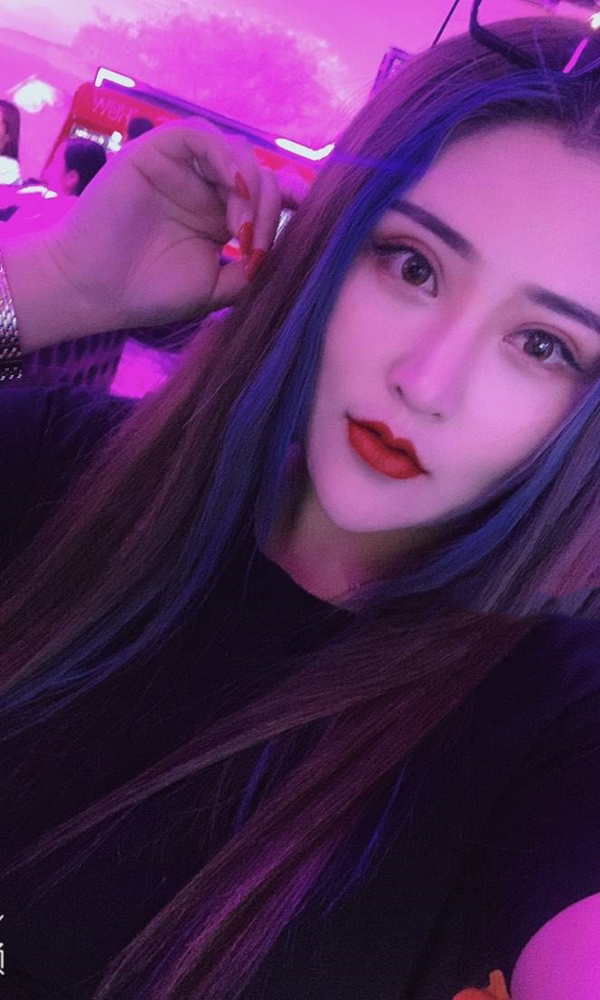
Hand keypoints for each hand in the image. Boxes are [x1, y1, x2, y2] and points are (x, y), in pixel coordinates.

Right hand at [39, 117, 285, 331]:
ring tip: (239, 227)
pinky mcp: (157, 151)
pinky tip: (232, 185)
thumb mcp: (216, 289)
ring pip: (236, 152)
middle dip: (268, 208)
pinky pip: (199, 134)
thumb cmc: (151, 294)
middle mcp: (206, 189)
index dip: (290, 199)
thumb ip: (251, 270)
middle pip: (258, 175)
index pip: (266, 196)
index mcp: (222, 218)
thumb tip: (280, 251)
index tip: (307, 215)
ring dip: (250, 187)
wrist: (97, 291)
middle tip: (253, 244)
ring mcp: (183, 169)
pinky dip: (224, 155)